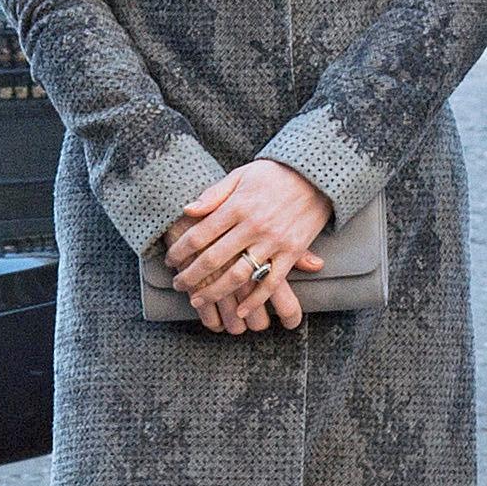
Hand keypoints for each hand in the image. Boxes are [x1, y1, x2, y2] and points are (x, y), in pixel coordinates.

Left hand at [163, 160, 328, 334]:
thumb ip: (214, 194)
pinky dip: (255, 300)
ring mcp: (273, 241)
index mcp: (237, 206)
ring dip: (215, 292)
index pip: (199, 234)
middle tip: (178, 285)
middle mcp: (253, 226)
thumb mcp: (241, 175)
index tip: (170, 260)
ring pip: (238, 275)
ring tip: (199, 300)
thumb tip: (187, 210)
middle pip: (213, 259)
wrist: (316, 176)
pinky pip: (271, 282)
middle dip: (191, 276)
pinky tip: (241, 311)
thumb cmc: (274, 174)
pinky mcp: (292, 252)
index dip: (180, 250)